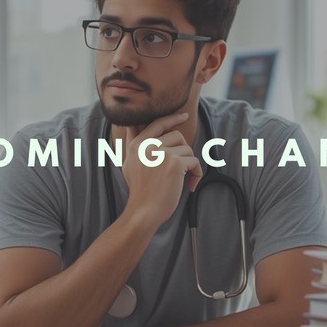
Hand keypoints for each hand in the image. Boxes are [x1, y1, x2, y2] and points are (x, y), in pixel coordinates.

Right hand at [121, 112, 202, 227]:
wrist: (144, 211)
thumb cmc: (139, 191)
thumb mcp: (129, 163)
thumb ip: (132, 143)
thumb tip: (132, 124)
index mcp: (137, 145)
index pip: (157, 124)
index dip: (172, 118)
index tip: (184, 116)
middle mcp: (148, 146)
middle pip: (177, 136)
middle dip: (183, 151)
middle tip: (182, 167)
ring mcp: (161, 154)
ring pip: (187, 149)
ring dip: (189, 164)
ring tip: (183, 179)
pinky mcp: (175, 164)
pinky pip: (194, 161)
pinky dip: (196, 174)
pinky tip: (190, 185)